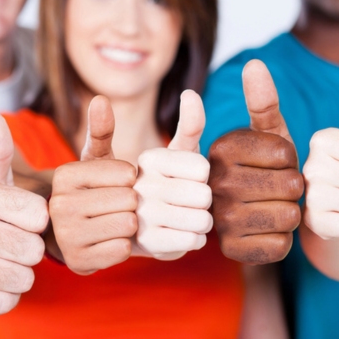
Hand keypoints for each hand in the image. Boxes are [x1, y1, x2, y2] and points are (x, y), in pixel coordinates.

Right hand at [0, 112, 48, 314]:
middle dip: (29, 249)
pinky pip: (7, 301)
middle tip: (12, 242)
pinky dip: (6, 294)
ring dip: (20, 273)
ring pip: (24, 278)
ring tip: (2, 260)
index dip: (36, 221)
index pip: (40, 216)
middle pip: (33, 251)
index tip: (22, 218)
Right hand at [50, 96, 136, 273]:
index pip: (127, 173)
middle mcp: (59, 204)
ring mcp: (65, 236)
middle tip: (117, 206)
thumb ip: (101, 131)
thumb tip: (101, 99)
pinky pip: (122, 250)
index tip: (117, 185)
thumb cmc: (91, 192)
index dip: (132, 180)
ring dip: (130, 225)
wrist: (72, 235)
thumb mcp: (95, 160)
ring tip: (114, 222)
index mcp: (65, 175)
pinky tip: (109, 241)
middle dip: (133, 203)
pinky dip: (123, 246)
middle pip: (129, 200)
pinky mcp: (77, 262)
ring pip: (128, 225)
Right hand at [133, 90, 212, 259]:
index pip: (203, 167)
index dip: (204, 176)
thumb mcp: (176, 153)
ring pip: (202, 220)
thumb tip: (190, 94)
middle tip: (190, 202)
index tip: (188, 178)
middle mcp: (140, 185)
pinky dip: (194, 240)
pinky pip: (193, 241)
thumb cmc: (163, 183)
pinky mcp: (147, 244)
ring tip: (187, 218)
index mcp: (149, 159)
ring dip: (202, 222)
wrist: (133, 226)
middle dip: (205, 201)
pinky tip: (181, 234)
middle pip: (204, 194)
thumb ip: (189, 125)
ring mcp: (141, 216)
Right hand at [208, 60, 303, 264]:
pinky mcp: (232, 249)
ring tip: (274, 206)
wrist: (242, 212)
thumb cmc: (259, 167)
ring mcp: (220, 219)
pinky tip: (268, 229)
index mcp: (221, 149)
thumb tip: (254, 63)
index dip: (292, 159)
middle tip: (278, 187)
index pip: (286, 152)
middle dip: (295, 186)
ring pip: (289, 216)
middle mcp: (214, 183)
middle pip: (291, 185)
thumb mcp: (264, 133)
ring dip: (291, 212)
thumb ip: (262, 101)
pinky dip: (283, 238)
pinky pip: (281, 245)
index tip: (277, 162)